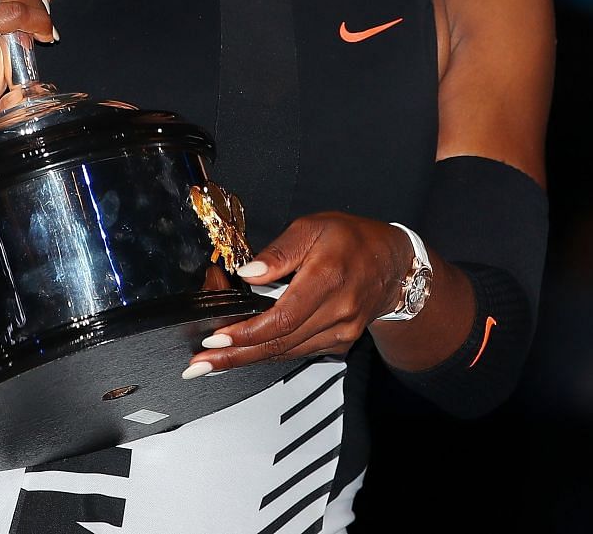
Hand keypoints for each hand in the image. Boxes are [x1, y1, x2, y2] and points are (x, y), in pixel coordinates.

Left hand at [184, 212, 411, 375]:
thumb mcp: (312, 227)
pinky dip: (268, 353)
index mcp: (328, 278)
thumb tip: (247, 273)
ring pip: (286, 353)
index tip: (216, 339)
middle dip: (234, 356)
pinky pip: (298, 352)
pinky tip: (244, 353)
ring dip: (246, 359)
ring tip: (211, 362)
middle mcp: (337, 311)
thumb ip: (278, 252)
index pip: (282, 318)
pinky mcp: (339, 343)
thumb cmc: (352, 240)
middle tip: (199, 365)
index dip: (245, 332)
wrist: (393, 264)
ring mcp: (340, 332)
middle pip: (279, 343)